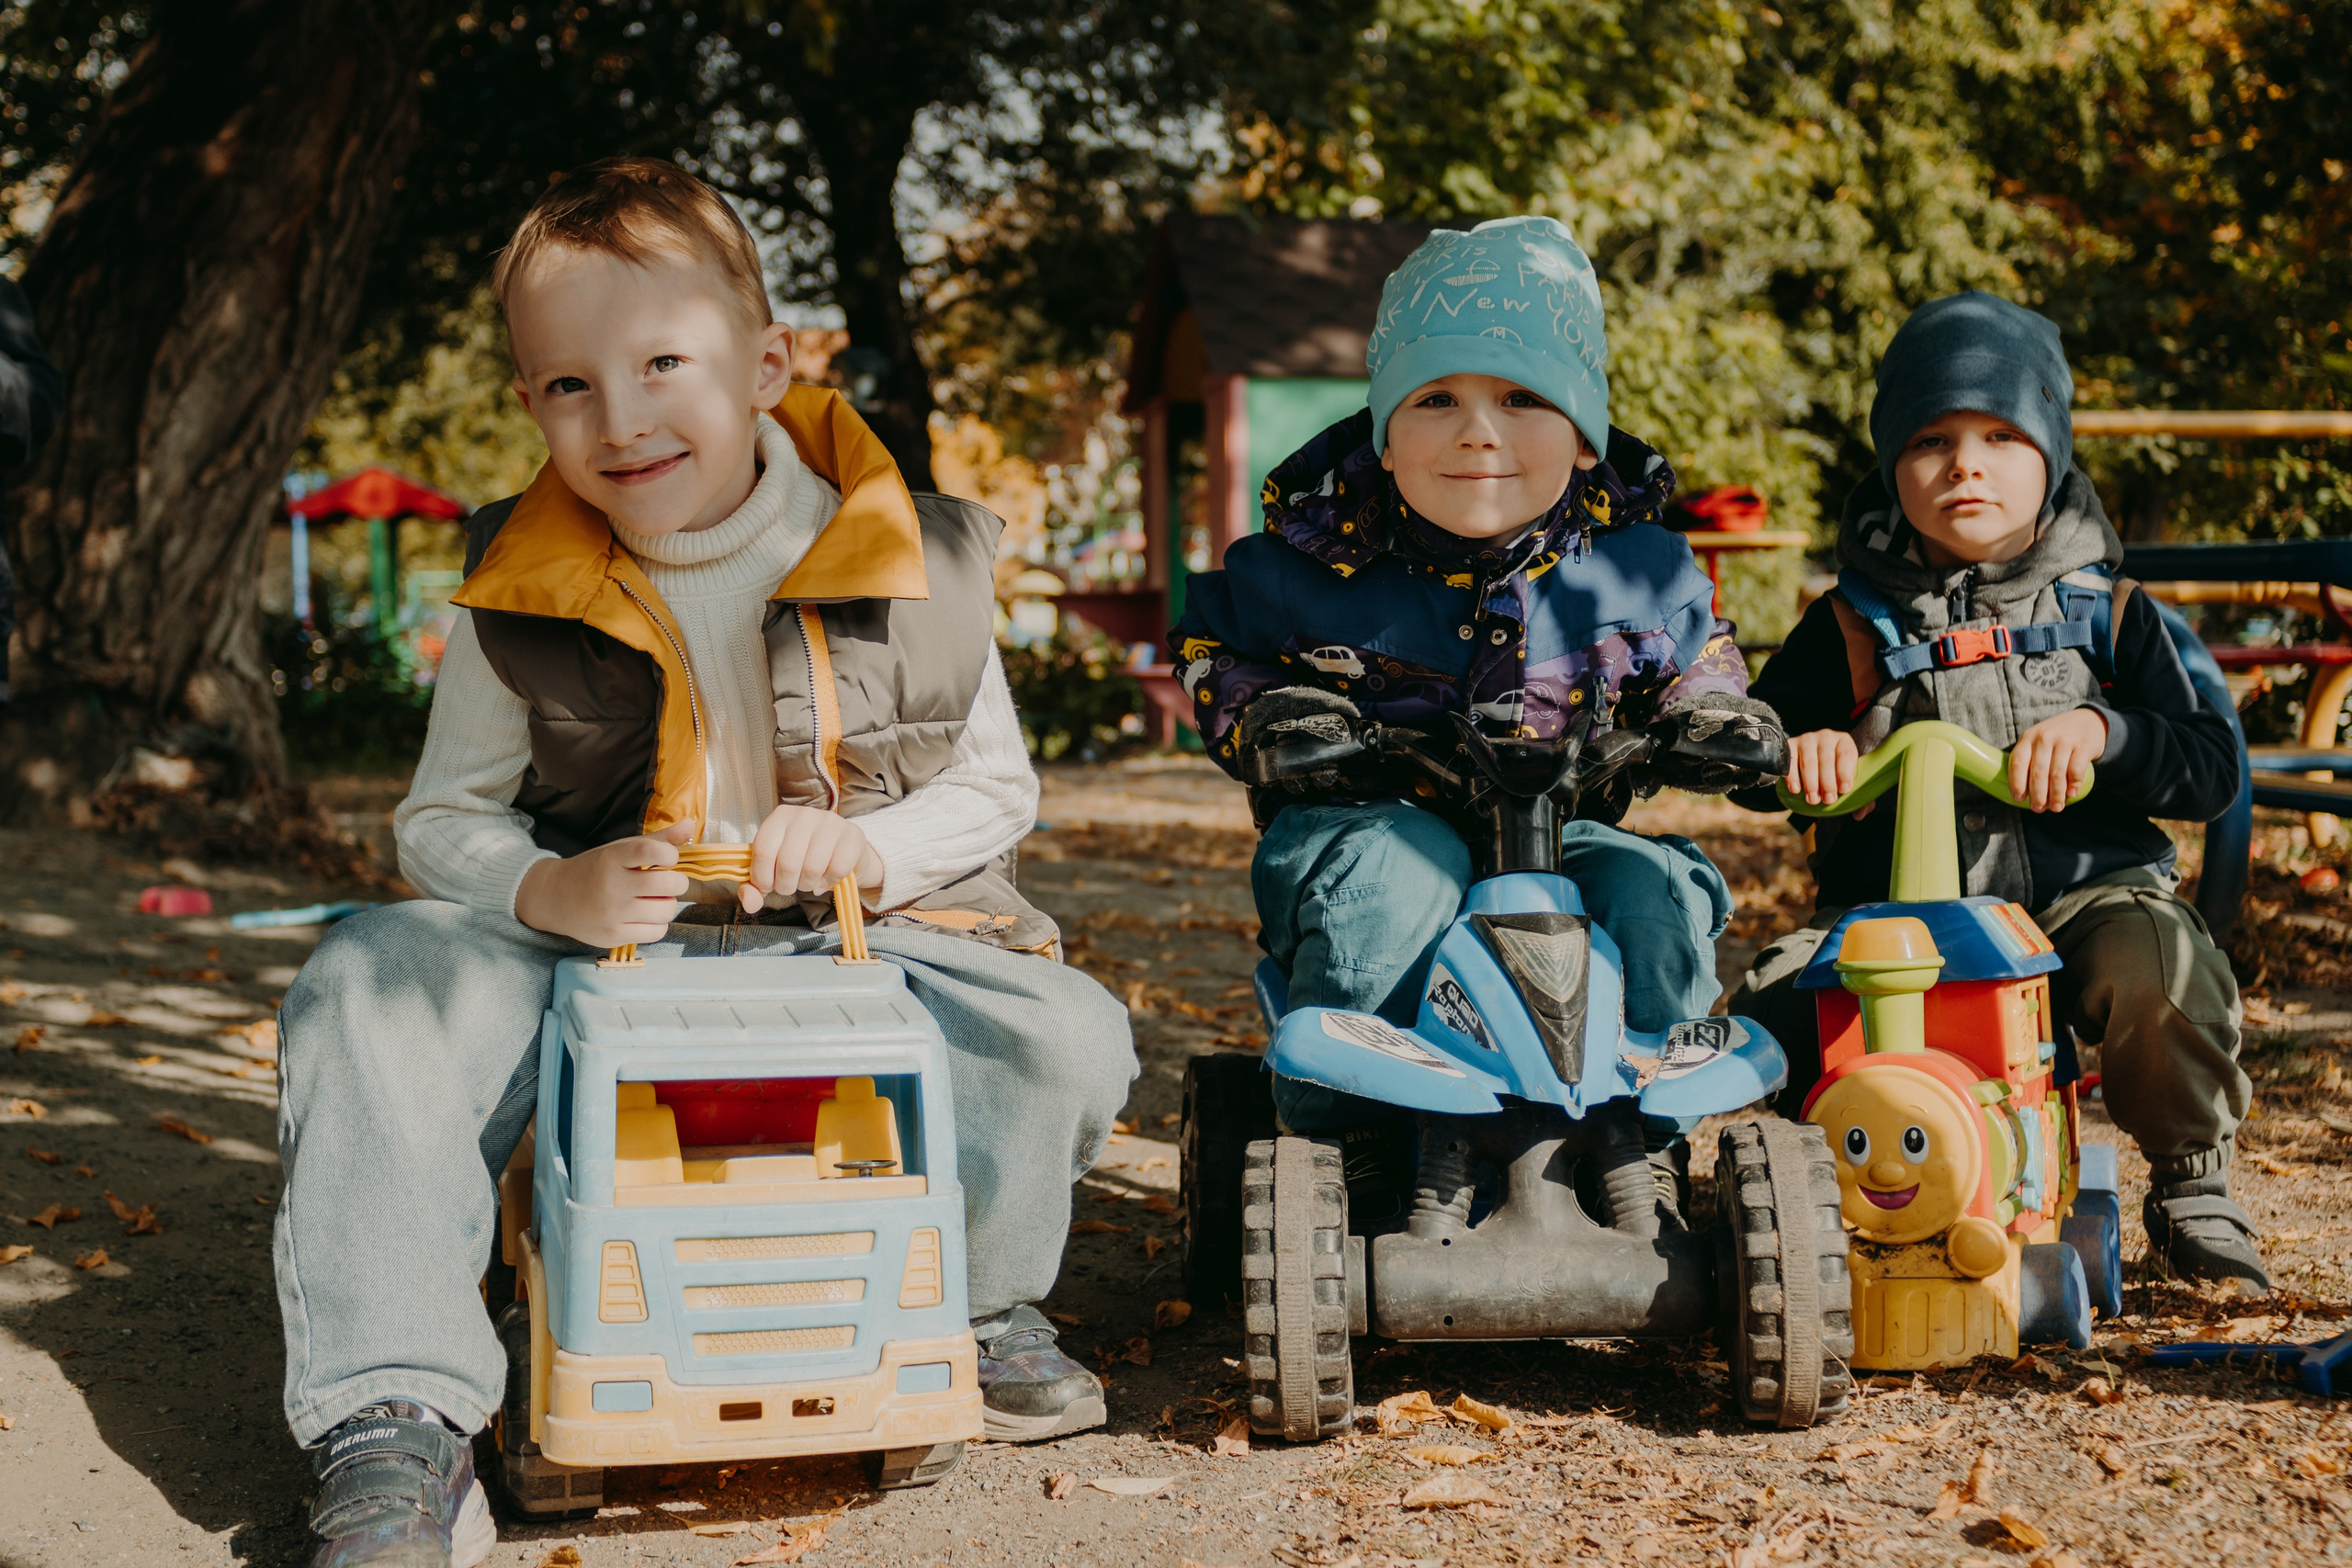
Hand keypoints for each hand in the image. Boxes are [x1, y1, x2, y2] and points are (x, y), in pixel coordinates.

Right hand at [514, 821, 693, 946]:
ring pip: (666, 911)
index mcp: (612, 858)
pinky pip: (657, 932)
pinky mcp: (612, 936)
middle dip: (677, 882)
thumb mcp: (620, 849)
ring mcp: (611, 913)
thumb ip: (656, 840)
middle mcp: (611, 885)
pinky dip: (658, 924)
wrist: (554, 897)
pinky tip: (645, 916)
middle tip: (667, 882)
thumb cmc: (595, 870)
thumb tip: (690, 825)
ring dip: (667, 905)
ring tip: (653, 899)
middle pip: (668, 885)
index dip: (669, 854)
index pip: (650, 851)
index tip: (668, 858)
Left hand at [741, 804, 883, 912]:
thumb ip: (755, 887)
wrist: (843, 851)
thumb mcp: (775, 868)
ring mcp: (830, 823)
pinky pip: (837, 870)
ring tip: (808, 882)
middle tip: (791, 886)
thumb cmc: (804, 858)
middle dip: (786, 886)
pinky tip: (825, 880)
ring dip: (807, 885)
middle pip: (788, 863)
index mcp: (780, 816)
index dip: (762, 877)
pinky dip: (829, 882)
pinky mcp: (853, 835)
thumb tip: (749, 904)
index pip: (763, 850)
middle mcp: (804, 814)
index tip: (768, 885)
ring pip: (812, 868)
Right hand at [1786, 729, 1859, 805]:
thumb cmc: (1835, 773)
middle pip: (1826, 759)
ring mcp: (1806, 740)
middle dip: (1827, 781)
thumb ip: (1859, 798)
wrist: (1813, 757)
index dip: (1845, 772)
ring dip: (1810, 782)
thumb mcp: (1847, 780)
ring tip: (1812, 799)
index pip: (1846, 754)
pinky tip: (1795, 789)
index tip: (1844, 790)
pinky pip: (1790, 761)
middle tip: (1828, 800)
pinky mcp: (1790, 745)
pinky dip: (1792, 776)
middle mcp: (1826, 737)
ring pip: (1809, 762)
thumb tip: (1859, 815)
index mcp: (1844, 742)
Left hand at [2010, 707, 2106, 811]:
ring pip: (2057, 775)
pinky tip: (2071, 794)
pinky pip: (2076, 771)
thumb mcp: (2038, 742)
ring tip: (2056, 807)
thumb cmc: (2057, 739)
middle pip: (2038, 773)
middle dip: (2038, 795)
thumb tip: (2024, 794)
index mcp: (2028, 738)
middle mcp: (2045, 737)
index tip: (2019, 798)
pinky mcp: (2083, 746)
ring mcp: (2065, 740)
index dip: (2017, 783)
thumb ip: (2030, 760)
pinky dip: (2073, 785)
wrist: (2088, 721)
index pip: (2018, 762)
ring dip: (2056, 795)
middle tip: (2038, 809)